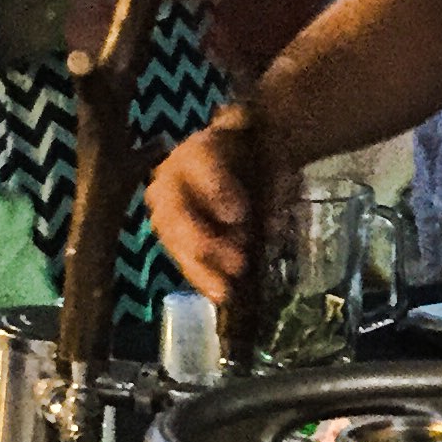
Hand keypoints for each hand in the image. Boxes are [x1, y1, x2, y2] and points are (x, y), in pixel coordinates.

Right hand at [147, 106, 271, 303]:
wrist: (237, 157)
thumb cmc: (256, 155)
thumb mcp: (271, 157)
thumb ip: (275, 182)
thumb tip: (277, 222)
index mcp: (200, 147)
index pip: (201, 162)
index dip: (216, 189)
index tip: (237, 216)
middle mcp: (172, 176)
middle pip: (176, 210)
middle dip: (204, 241)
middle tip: (238, 264)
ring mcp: (164, 206)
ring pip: (172, 240)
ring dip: (199, 267)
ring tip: (225, 292)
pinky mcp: (169, 231)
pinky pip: (179, 255)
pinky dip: (199, 275)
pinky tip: (218, 294)